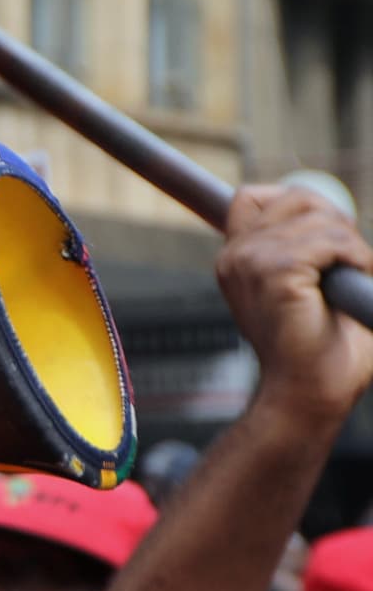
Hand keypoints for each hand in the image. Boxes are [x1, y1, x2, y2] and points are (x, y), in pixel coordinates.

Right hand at [215, 182, 372, 432]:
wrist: (309, 392)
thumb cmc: (317, 348)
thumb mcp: (304, 283)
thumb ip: (305, 246)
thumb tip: (327, 209)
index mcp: (236, 262)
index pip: (252, 198)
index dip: (295, 204)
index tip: (323, 241)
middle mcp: (235, 258)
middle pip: (296, 198)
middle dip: (334, 221)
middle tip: (346, 263)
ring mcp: (251, 264)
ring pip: (321, 217)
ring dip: (351, 245)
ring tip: (350, 279)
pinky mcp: (277, 273)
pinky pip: (332, 240)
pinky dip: (356, 257)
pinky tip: (352, 282)